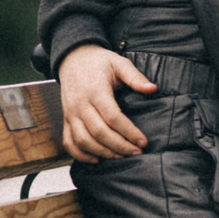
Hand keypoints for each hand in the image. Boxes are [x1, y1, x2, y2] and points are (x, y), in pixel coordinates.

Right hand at [58, 44, 154, 161]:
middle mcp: (80, 105)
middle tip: (137, 152)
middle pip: (99, 132)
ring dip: (103, 152)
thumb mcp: (119, 62)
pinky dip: (80, 154)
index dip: (129, 131)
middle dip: (119, 146)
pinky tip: (97, 159)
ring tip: (122, 156)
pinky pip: (68, 142)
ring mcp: (70, 113)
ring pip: (83, 140)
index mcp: (95, 91)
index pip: (113, 117)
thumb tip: (152, 88)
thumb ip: (135, 76)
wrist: (73, 58)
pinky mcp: (66, 119)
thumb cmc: (99, 62)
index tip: (143, 141)